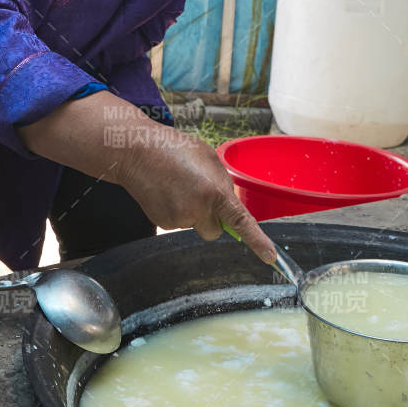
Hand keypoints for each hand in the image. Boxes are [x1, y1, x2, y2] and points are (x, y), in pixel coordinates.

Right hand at [117, 130, 278, 265]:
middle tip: (198, 193)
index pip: (241, 222)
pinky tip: (167, 192)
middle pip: (215, 230)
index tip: (270, 257)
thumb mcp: (209, 159)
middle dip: (212, 219)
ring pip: (196, 225)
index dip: (258, 241)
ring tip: (178, 185)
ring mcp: (178, 220)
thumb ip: (223, 184)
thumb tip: (230, 205)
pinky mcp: (163, 223)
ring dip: (192, 211)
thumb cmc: (175, 149)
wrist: (136, 151)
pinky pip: (179, 223)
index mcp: (214, 191)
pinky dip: (176, 211)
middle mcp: (198, 210)